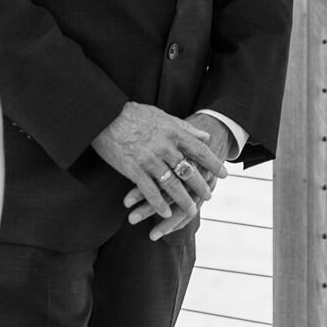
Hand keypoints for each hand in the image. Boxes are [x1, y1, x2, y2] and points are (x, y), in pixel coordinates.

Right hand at [125, 111, 233, 239]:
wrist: (103, 115)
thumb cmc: (132, 113)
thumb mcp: (162, 115)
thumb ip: (184, 128)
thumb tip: (205, 136)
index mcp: (173, 132)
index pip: (200, 150)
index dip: (213, 163)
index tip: (224, 174)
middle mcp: (165, 147)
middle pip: (189, 171)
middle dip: (201, 186)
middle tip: (209, 196)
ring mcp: (149, 160)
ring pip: (172, 185)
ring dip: (184, 200)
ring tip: (192, 211)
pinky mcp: (134, 170)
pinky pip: (150, 191)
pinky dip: (159, 204)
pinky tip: (166, 214)